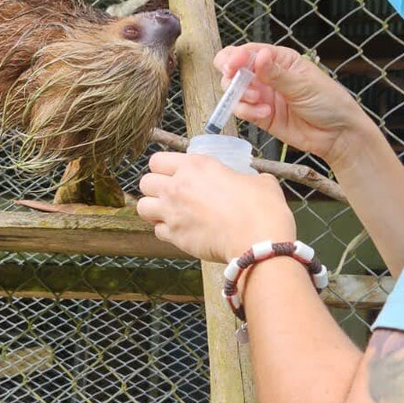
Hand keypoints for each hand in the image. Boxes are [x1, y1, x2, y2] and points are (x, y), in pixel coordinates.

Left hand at [137, 151, 295, 263]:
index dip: (164, 167)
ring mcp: (173, 213)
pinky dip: (165, 231)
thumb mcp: (258, 181)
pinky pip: (157, 231)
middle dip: (154, 187)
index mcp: (196, 166)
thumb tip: (251, 182)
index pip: (158, 160)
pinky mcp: (175, 237)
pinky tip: (181, 231)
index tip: (174, 173)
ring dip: (153, 209)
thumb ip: (244, 178)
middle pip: (144, 182)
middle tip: (170, 194)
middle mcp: (178, 186)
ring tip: (169, 212)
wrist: (258, 242)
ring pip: (142, 207)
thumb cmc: (261, 209)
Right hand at [213, 43, 370, 167]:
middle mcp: (267, 75)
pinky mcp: (260, 116)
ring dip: (239, 94)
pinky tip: (265, 113)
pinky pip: (242, 110)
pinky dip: (247, 111)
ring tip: (257, 100)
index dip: (236, 56)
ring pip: (234, 90)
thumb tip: (258, 56)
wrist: (337, 135)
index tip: (234, 64)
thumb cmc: (328, 102)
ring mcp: (262, 95)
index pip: (249, 51)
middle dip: (231, 74)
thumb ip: (276, 74)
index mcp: (280, 59)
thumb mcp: (303, 84)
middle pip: (234, 68)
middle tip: (235, 82)